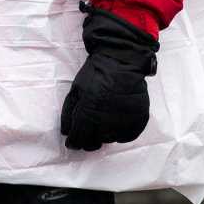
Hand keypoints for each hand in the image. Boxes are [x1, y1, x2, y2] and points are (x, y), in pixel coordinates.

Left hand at [59, 3, 158, 150]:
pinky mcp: (138, 119)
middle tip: (88, 132)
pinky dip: (121, 133)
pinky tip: (117, 123)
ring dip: (104, 135)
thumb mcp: (76, 89)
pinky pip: (127, 136)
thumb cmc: (95, 73)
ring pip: (110, 140)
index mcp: (88, 112)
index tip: (72, 141)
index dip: (73, 142)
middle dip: (87, 141)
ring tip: (104, 121)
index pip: (78, 139)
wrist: (122, 60)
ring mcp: (124, 121)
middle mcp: (106, 120)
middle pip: (93, 144)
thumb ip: (68, 112)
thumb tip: (65, 132)